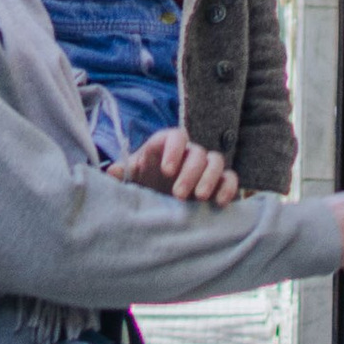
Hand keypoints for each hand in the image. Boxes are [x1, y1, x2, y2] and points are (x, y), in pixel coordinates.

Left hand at [109, 125, 241, 205]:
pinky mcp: (219, 182)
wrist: (158, 207)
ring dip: (210, 178)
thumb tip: (113, 171)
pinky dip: (228, 188)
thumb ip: (124, 174)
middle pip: (196, 152)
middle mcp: (188, 154)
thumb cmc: (144, 186)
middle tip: (178, 194)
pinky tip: (219, 203)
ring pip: (216, 161)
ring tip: (199, 198)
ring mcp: (205, 167)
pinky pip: (230, 178)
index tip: (166, 170)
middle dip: (189, 172)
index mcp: (165, 148)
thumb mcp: (132, 180)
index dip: (173, 150)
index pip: (175, 136)